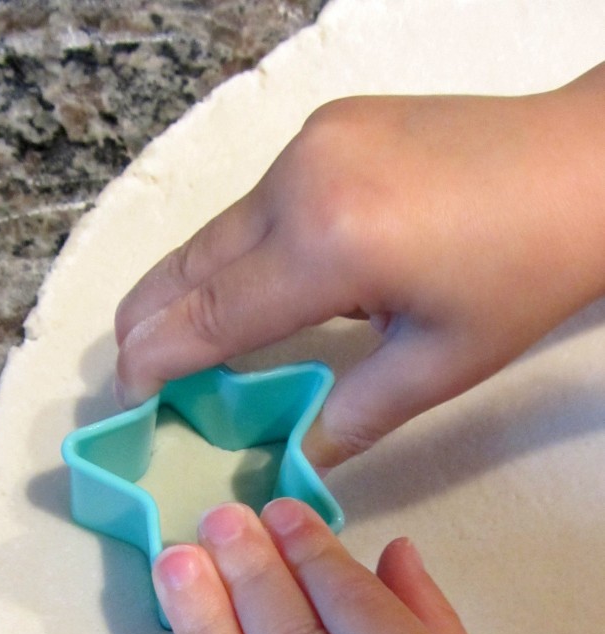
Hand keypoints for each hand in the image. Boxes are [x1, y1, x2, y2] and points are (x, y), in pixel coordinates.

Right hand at [117, 65, 604, 468]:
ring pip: (217, 232)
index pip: (209, 317)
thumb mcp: (438, 364)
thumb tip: (290, 458)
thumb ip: (350, 416)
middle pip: (190, 266)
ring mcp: (310, 144)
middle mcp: (300, 182)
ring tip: (172, 341)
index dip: (154, 362)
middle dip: (147, 323)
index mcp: (327, 247)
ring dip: (187, 288)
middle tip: (126, 375)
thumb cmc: (523, 273)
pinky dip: (234, 253)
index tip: (121, 399)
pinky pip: (256, 204)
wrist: (583, 167)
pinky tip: (244, 288)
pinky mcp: (326, 129)